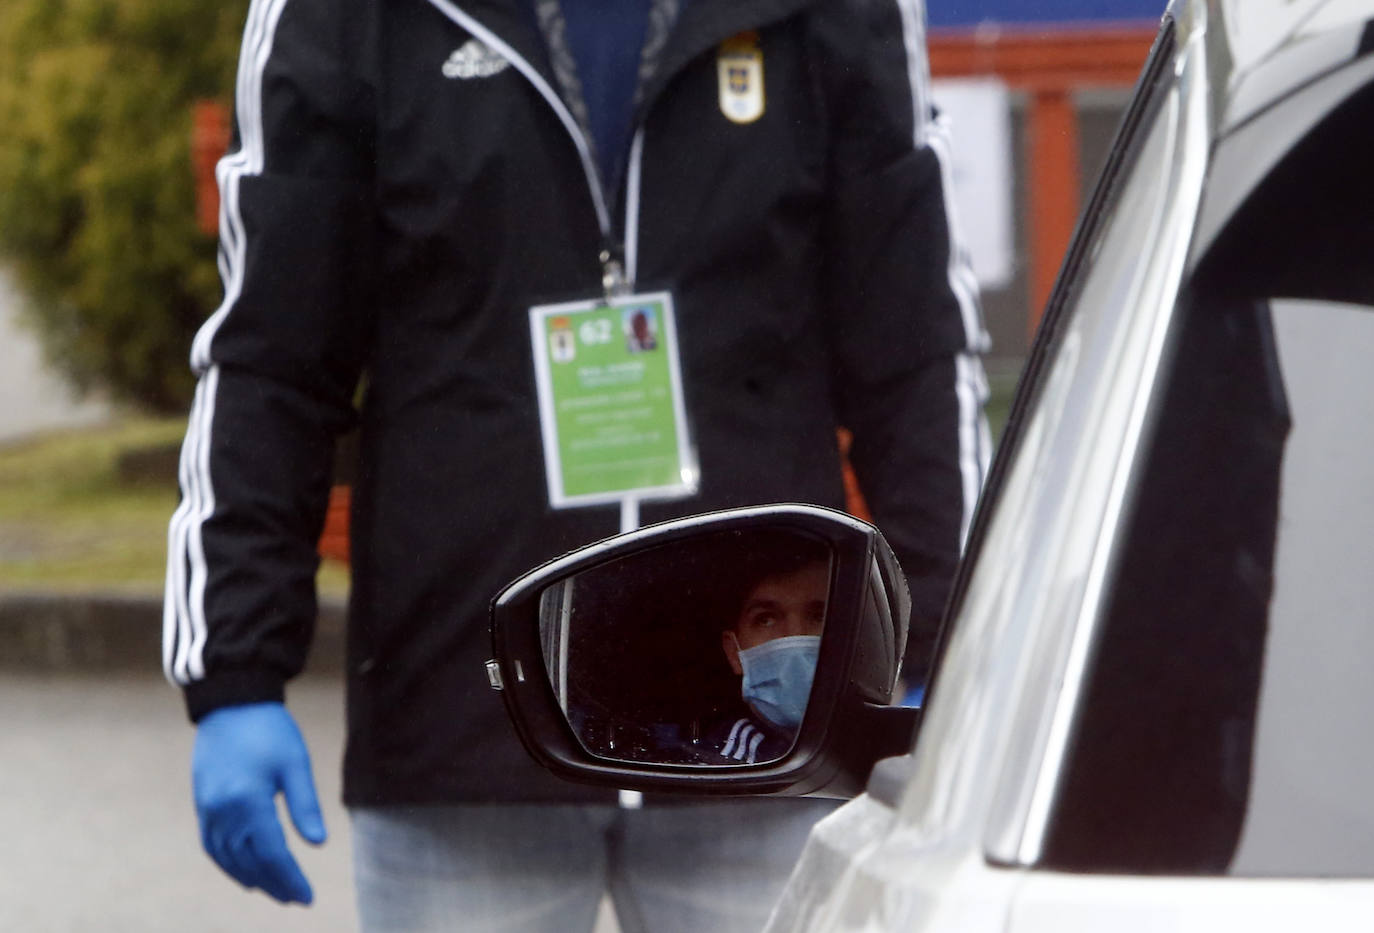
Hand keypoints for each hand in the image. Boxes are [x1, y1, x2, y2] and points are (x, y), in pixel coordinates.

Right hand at [192, 702, 326, 903]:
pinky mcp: (202, 803)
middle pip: (249, 861)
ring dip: (250, 877)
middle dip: (273, 883)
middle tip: (294, 898)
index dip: (290, 878)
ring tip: (272, 890)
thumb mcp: (295, 763)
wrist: (232, 702)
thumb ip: (305, 805)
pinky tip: (243, 870)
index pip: (272, 854)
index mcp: (249, 802)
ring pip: (227, 858)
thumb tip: (318, 843)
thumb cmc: (270, 729)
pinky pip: (212, 845)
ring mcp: (208, 809)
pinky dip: (227, 863)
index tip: (306, 898)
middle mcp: (223, 811)